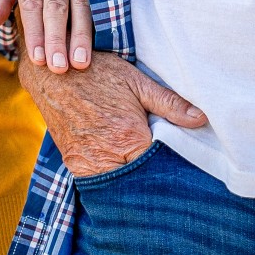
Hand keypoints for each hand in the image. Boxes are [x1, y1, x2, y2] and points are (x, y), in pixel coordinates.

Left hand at [0, 0, 90, 72]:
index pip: (31, 3)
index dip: (34, 32)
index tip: (37, 58)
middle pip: (56, 7)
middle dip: (57, 39)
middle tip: (58, 68)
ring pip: (80, 5)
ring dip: (81, 36)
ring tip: (80, 63)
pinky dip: (98, 23)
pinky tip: (100, 44)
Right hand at [17, 50, 205, 177]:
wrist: (52, 69)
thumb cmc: (97, 72)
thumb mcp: (136, 82)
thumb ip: (170, 104)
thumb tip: (201, 119)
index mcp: (128, 137)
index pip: (159, 168)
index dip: (168, 163)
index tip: (174, 156)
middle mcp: (107, 157)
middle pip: (138, 181)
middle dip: (150, 174)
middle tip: (158, 162)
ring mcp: (87, 164)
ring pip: (117, 184)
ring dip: (129, 176)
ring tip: (137, 158)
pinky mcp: (73, 164)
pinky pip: (97, 179)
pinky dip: (110, 173)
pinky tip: (119, 160)